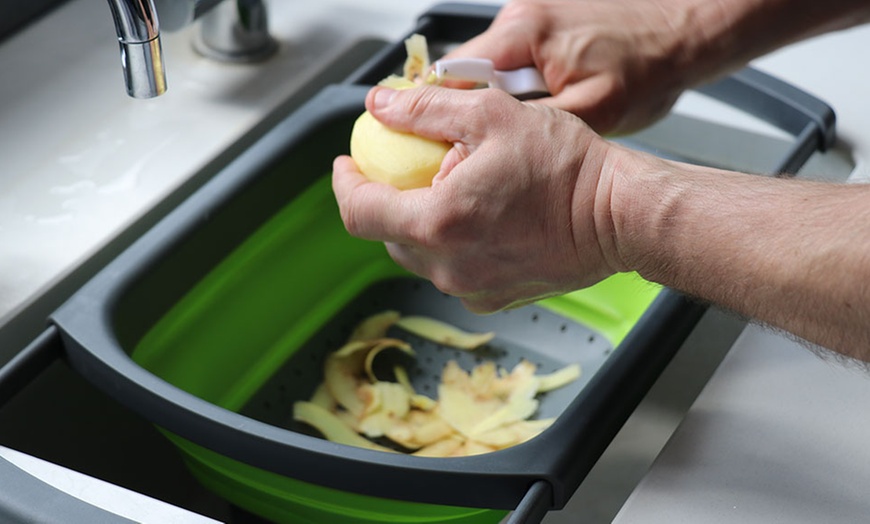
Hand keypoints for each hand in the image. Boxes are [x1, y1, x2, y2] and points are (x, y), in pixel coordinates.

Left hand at [332, 85, 623, 312]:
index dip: (344, 185)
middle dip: (386, 200)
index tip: (347, 165)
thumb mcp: (490, 115)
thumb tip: (381, 107)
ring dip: (421, 222)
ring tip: (451, 189)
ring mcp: (470, 289)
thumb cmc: (567, 169)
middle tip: (404, 168)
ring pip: (420, 254)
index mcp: (439, 224)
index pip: (359, 212)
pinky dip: (451, 244)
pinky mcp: (492, 299)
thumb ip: (425, 110)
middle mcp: (449, 267)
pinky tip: (479, 217)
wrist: (619, 216)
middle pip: (388, 234)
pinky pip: (452, 270)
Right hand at [443, 0, 695, 134]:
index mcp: (523, 33)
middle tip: (489, 145)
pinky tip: (546, 102)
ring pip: (490, 70)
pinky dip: (519, 86)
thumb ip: (532, 127)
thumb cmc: (650, 65)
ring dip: (499, 101)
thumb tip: (489, 150)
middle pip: (466, 73)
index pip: (452, 76)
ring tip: (532, 122)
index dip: (439, 115)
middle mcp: (520, 17)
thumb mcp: (591, 112)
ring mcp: (531, 16)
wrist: (685, 32)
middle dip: (472, 112)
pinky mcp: (544, 23)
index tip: (435, 145)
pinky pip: (513, 61)